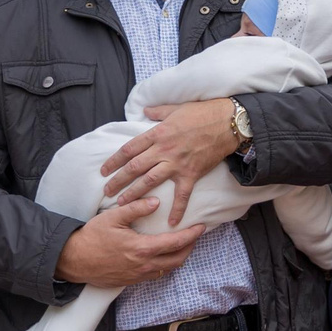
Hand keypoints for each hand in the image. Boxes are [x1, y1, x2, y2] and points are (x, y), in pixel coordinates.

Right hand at [56, 196, 206, 289]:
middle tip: (195, 236)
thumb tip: (156, 202)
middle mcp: (143, 265)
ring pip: (167, 269)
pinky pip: (155, 274)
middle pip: (177, 260)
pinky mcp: (131, 281)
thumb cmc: (91, 237)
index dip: (191, 235)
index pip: (175, 243)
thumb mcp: (113, 217)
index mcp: (141, 248)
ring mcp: (138, 275)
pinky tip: (163, 254)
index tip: (201, 227)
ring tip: (182, 244)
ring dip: (179, 257)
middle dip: (190, 248)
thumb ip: (136, 208)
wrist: (73, 260)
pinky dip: (165, 264)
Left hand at [103, 99, 243, 225]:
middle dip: (118, 180)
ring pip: (150, 181)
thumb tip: (144, 110)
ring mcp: (177, 163)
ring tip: (122, 203)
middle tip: (107, 191)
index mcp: (157, 133)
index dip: (114, 160)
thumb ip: (158, 112)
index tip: (104, 170)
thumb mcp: (175, 108)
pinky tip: (171, 222)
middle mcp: (163, 150)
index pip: (129, 149)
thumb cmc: (201, 113)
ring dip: (135, 193)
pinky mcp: (191, 173)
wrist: (227, 122)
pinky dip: (177, 209)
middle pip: (135, 167)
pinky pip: (182, 195)